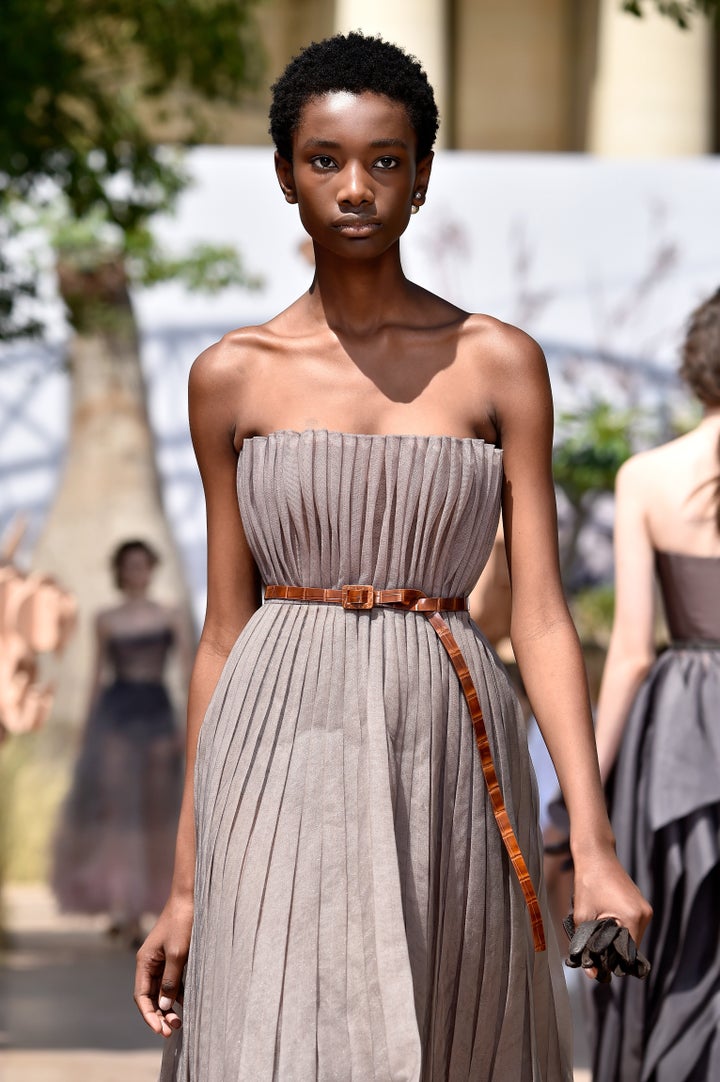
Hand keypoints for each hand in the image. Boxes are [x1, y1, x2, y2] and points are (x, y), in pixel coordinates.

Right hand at [134, 894, 192, 1036]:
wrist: (191, 898)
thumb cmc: (182, 923)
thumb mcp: (177, 953)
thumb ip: (170, 980)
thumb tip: (163, 1005)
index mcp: (145, 963)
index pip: (141, 997)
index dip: (149, 1015)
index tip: (160, 1030)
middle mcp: (150, 964)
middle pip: (151, 997)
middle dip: (160, 1015)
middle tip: (174, 1030)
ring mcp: (162, 961)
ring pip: (162, 991)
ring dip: (170, 1007)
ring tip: (182, 1022)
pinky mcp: (174, 958)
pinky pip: (173, 982)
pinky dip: (178, 994)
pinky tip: (189, 1004)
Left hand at [570, 845, 651, 979]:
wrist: (596, 855)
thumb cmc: (587, 882)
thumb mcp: (582, 915)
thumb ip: (585, 944)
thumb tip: (590, 973)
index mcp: (633, 917)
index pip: (628, 954)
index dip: (613, 963)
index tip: (598, 966)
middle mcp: (644, 915)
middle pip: (631, 947)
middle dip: (613, 953)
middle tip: (594, 952)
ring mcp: (645, 909)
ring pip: (632, 938)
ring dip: (616, 941)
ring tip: (597, 935)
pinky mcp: (641, 905)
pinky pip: (632, 926)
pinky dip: (620, 930)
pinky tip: (604, 925)